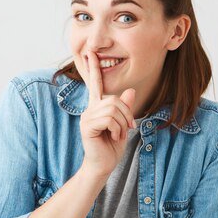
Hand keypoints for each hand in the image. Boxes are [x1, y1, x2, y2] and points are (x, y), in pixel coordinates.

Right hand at [79, 49, 136, 177]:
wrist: (103, 165)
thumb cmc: (111, 146)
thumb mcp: (123, 125)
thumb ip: (125, 108)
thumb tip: (130, 91)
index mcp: (97, 106)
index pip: (95, 83)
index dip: (94, 68)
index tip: (91, 52)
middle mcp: (90, 108)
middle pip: (114, 99)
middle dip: (126, 115)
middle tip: (127, 129)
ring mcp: (87, 117)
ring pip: (113, 109)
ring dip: (122, 124)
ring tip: (118, 135)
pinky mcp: (87, 126)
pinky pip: (109, 119)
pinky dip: (117, 129)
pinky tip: (113, 138)